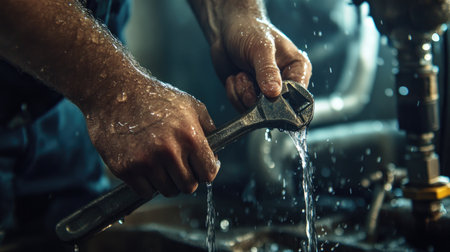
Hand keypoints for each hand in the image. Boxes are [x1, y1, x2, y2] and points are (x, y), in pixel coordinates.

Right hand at [84, 78, 219, 197]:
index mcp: (189, 136)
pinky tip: (145, 167)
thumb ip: (208, 129)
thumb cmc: (154, 97)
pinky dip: (147, 184)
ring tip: (160, 164)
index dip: (206, 172)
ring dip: (167, 182)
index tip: (200, 168)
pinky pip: (145, 192)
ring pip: (168, 191)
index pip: (208, 173)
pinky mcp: (125, 168)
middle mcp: (169, 151)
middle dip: (186, 178)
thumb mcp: (190, 105)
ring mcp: (146, 161)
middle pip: (189, 186)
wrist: (114, 92)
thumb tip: (216, 155)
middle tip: (178, 166)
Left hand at [211, 15, 311, 111]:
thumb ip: (268, 71)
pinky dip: (233, 93)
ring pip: (256, 111)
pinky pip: (241, 108)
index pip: (297, 95)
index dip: (281, 98)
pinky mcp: (249, 98)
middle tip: (245, 75)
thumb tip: (274, 93)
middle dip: (255, 94)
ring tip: (240, 73)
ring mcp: (266, 93)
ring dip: (242, 92)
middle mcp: (284, 83)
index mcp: (297, 69)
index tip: (265, 92)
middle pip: (275, 108)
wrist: (225, 32)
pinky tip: (234, 77)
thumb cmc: (249, 31)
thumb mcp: (261, 48)